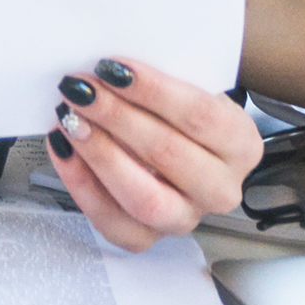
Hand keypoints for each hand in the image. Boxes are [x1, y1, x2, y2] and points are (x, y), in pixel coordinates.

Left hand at [43, 56, 263, 250]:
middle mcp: (220, 188)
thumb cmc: (179, 109)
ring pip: (144, 198)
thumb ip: (164, 73)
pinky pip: (113, 222)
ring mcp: (185, 218)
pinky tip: (64, 148)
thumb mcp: (188, 84)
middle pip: (168, 154)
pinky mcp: (149, 238)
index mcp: (240, 144)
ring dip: (100, 154)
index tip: (113, 68)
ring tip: (71, 118)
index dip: (152, 91)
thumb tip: (112, 66)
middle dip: (117, 117)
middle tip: (82, 89)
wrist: (180, 143)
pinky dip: (82, 185)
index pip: (199, 115)